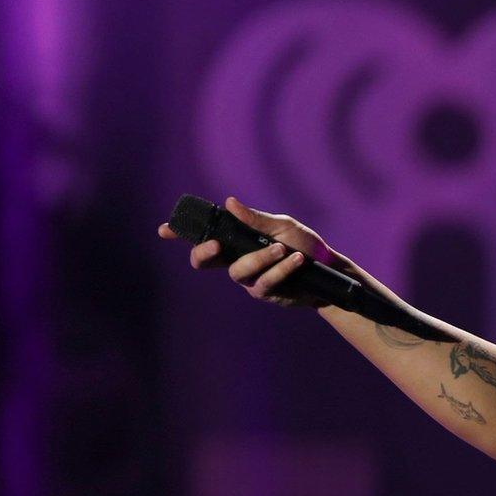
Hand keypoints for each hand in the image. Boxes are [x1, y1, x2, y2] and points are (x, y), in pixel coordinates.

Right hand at [156, 196, 339, 307]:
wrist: (330, 270)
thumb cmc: (304, 245)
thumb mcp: (283, 226)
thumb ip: (256, 219)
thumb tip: (229, 202)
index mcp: (236, 241)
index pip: (203, 237)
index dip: (181, 235)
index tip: (164, 230)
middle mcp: (236, 261)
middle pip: (204, 262)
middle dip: (204, 253)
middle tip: (215, 244)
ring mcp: (249, 280)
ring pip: (238, 271)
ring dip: (260, 258)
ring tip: (283, 248)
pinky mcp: (265, 294)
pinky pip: (265, 282)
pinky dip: (280, 269)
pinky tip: (295, 260)